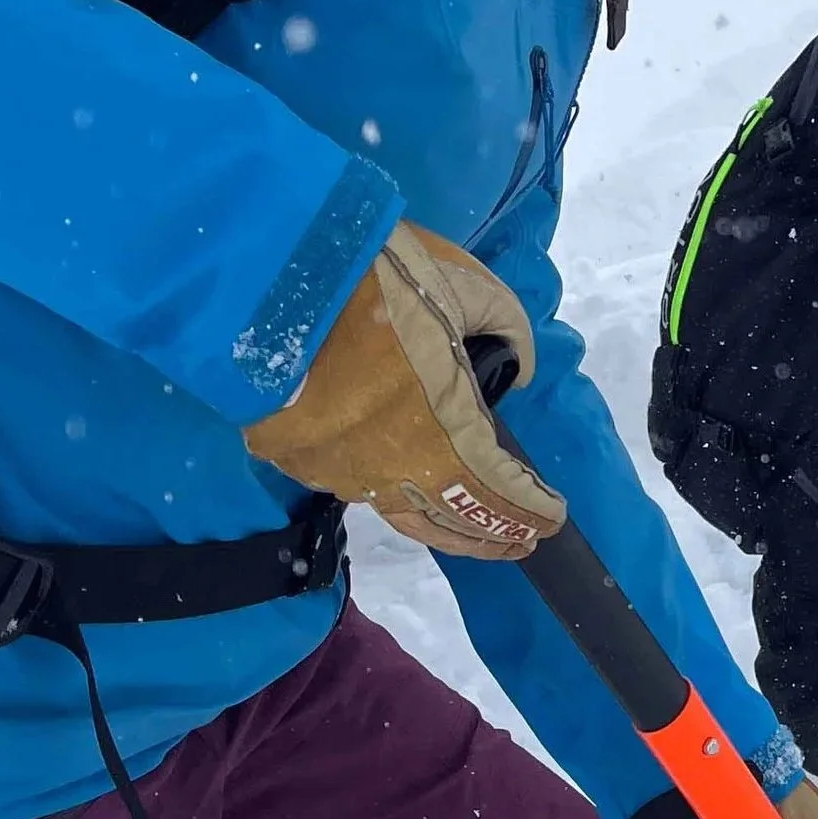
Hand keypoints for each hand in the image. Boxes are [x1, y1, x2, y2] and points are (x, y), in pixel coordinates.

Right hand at [243, 221, 565, 559]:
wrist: (264, 278)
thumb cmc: (372, 277)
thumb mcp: (464, 283)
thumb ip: (506, 327)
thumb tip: (517, 370)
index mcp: (440, 432)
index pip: (497, 492)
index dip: (529, 510)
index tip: (553, 517)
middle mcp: (390, 468)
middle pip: (451, 521)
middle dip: (492, 535)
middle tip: (519, 541)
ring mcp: (337, 468)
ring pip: (401, 514)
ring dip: (442, 526)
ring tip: (470, 530)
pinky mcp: (295, 456)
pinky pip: (355, 486)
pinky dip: (389, 493)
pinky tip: (404, 486)